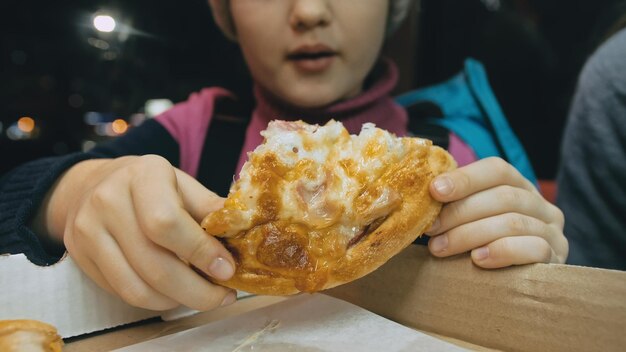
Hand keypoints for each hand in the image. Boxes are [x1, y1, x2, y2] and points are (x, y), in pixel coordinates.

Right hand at [41, 155, 236, 310]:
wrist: (91, 185)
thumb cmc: (149, 185)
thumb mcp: (182, 184)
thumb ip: (210, 208)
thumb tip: (243, 232)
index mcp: (142, 175)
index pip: (167, 223)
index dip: (200, 252)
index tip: (227, 269)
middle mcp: (108, 201)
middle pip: (154, 264)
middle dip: (196, 290)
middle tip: (223, 295)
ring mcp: (88, 231)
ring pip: (137, 288)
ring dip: (177, 301)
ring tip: (202, 296)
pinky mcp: (80, 257)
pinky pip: (123, 293)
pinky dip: (155, 300)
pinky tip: (175, 293)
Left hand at [426, 157, 567, 267]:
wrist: (509, 291)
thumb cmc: (479, 249)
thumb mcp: (467, 222)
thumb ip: (453, 206)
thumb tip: (419, 197)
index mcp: (518, 185)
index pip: (497, 170)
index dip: (465, 178)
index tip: (434, 191)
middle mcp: (540, 204)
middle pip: (503, 197)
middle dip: (459, 212)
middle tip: (429, 229)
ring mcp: (552, 230)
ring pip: (513, 222)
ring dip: (470, 234)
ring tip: (440, 248)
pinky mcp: (556, 258)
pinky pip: (534, 248)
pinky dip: (502, 251)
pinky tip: (477, 260)